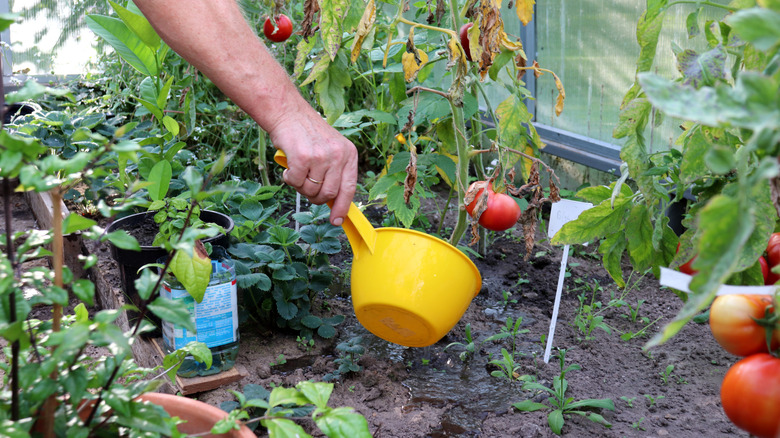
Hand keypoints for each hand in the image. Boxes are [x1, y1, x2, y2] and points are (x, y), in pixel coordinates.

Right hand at [268, 108, 357, 226]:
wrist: (288, 113)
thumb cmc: (307, 134)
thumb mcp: (331, 149)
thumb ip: (335, 173)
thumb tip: (333, 202)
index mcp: (349, 154)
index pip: (349, 188)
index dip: (342, 207)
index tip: (336, 220)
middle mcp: (338, 155)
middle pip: (328, 193)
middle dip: (315, 196)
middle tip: (306, 185)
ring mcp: (321, 156)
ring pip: (311, 190)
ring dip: (301, 186)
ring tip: (298, 170)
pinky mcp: (303, 157)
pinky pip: (295, 182)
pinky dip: (289, 178)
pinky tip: (289, 166)